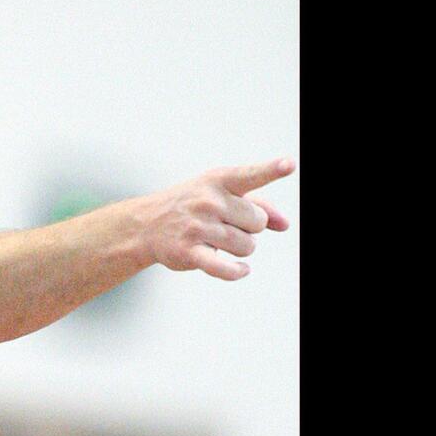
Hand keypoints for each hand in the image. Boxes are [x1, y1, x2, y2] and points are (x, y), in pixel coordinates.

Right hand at [140, 156, 294, 279]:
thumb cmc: (190, 205)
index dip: (271, 170)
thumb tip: (285, 224)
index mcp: (218, 181)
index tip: (288, 164)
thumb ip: (257, 204)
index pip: (250, 175)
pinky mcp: (189, 252)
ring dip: (240, 248)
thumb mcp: (220, 194)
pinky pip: (224, 267)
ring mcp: (198, 227)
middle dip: (249, 227)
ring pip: (247, 246)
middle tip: (226, 224)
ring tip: (217, 240)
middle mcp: (208, 201)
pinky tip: (241, 270)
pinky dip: (236, 271)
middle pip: (258, 222)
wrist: (146, 224)